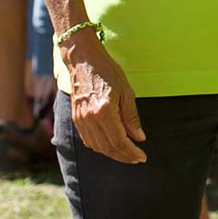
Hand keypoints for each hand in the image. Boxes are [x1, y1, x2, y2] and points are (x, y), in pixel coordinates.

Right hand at [64, 35, 145, 163]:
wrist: (83, 60)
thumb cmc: (107, 71)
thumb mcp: (126, 91)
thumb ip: (131, 117)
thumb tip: (139, 138)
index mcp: (103, 111)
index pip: (118, 141)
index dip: (131, 152)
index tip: (142, 157)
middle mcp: (89, 119)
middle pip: (107, 148)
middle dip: (123, 156)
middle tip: (137, 158)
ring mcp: (80, 120)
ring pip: (96, 147)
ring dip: (112, 153)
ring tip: (127, 153)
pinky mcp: (75, 119)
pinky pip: (88, 140)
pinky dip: (100, 146)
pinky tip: (111, 145)